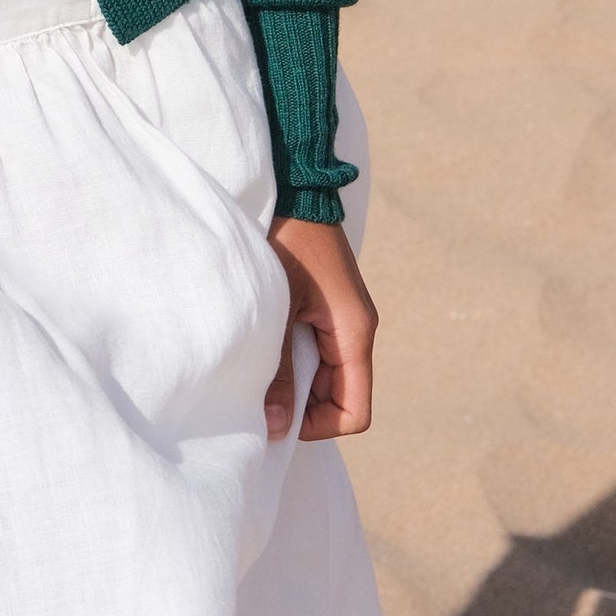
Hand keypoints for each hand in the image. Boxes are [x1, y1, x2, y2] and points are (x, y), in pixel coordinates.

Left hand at [264, 217, 377, 440]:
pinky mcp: (329, 307)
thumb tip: (275, 426)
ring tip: (258, 369)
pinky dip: (294, 360)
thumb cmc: (285, 241)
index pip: (354, 411)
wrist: (296, 188)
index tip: (278, 417)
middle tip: (259, 395)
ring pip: (326, 376)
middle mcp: (357, 329)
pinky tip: (265, 347)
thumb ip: (276, 369)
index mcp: (354, 332)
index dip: (318, 426)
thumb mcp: (276, 309)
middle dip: (302, 406)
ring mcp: (344, 319)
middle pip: (340, 397)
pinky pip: (318, 351)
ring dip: (295, 382)